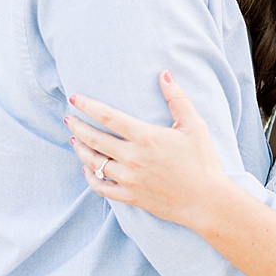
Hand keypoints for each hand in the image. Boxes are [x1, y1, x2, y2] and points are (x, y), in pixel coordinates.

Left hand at [65, 72, 225, 228]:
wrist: (206, 200)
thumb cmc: (203, 161)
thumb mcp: (195, 125)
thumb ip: (178, 99)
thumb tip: (164, 74)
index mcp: (146, 137)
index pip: (107, 116)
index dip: (88, 106)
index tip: (74, 99)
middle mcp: (132, 157)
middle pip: (93, 139)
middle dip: (77, 126)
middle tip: (68, 118)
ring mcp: (128, 178)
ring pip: (93, 162)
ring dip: (80, 149)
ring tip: (74, 140)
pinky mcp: (130, 196)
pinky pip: (100, 186)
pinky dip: (90, 177)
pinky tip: (86, 169)